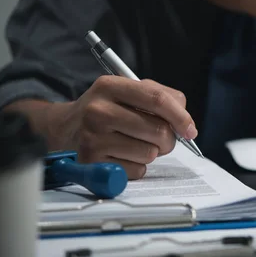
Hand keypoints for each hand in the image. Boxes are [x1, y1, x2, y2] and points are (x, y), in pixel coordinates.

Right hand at [47, 76, 196, 179]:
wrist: (65, 129)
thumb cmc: (108, 110)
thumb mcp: (128, 92)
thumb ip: (162, 98)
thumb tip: (186, 124)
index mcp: (110, 86)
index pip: (156, 99)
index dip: (180, 116)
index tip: (190, 129)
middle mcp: (98, 110)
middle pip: (158, 130)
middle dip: (168, 139)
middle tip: (160, 138)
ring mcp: (92, 138)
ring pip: (150, 153)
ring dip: (151, 152)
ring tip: (134, 143)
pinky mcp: (92, 163)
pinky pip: (137, 170)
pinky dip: (137, 166)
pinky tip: (122, 155)